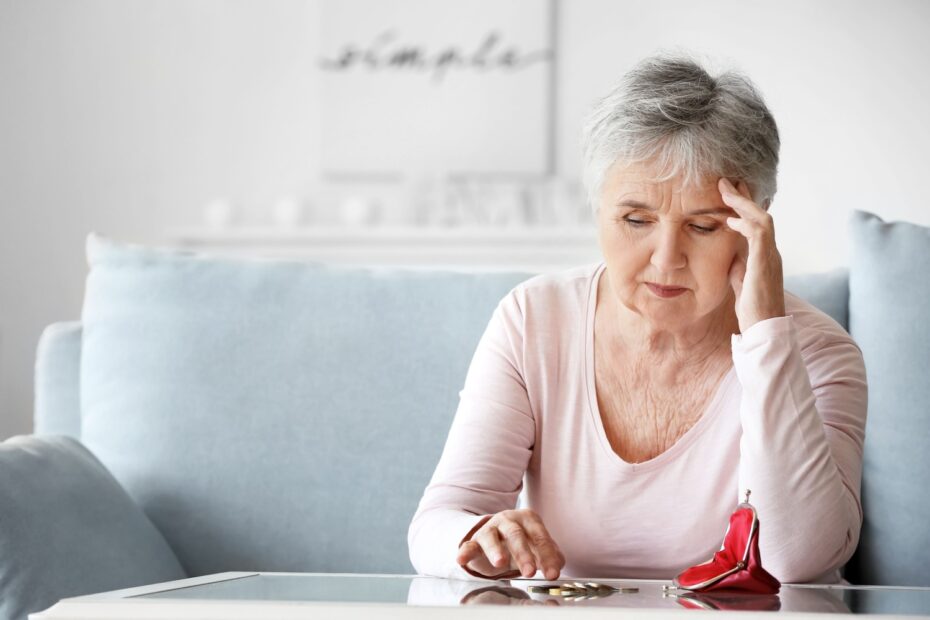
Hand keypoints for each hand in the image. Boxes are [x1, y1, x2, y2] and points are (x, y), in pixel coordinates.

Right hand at [456, 509, 564, 579]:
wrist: (495, 534)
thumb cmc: (520, 541)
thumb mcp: (536, 545)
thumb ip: (550, 554)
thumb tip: (558, 564)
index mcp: (528, 519)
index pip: (539, 537)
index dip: (547, 556)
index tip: (552, 573)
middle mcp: (508, 520)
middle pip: (516, 535)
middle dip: (524, 554)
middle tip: (530, 572)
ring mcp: (490, 528)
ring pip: (491, 537)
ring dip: (495, 550)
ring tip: (500, 563)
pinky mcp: (474, 540)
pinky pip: (469, 545)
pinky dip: (465, 552)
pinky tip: (461, 559)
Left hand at [719, 178, 785, 332]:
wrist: (764, 329)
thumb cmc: (753, 309)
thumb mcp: (741, 282)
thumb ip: (738, 266)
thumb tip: (731, 255)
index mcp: (765, 256)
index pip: (756, 224)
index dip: (743, 208)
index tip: (728, 195)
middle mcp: (771, 252)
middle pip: (761, 216)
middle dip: (743, 198)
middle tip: (726, 182)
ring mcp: (771, 256)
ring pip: (762, 220)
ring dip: (743, 204)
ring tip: (726, 191)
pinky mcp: (765, 263)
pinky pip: (760, 235)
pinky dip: (746, 223)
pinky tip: (730, 219)